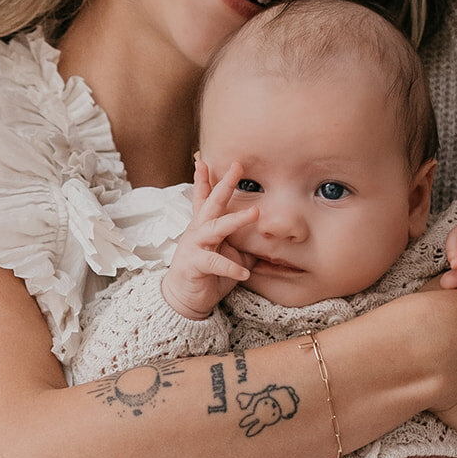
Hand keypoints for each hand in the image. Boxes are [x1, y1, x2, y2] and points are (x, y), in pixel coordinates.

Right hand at [160, 159, 257, 320]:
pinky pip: (214, 263)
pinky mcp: (194, 264)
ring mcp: (194, 246)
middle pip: (212, 203)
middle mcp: (198, 231)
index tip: (205, 158)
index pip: (205, 197)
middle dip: (224, 184)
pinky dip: (231, 267)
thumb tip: (271, 235)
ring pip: (215, 228)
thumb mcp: (232, 255)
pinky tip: (244, 272)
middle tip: (237, 167)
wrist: (185, 299)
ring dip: (235, 220)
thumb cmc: (208, 274)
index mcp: (205, 226)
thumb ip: (246, 243)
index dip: (206, 178)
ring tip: (255, 213)